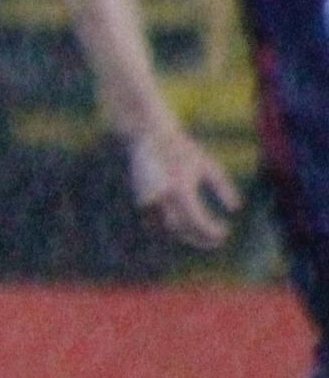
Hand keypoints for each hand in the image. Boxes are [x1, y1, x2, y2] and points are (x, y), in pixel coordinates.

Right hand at [125, 125, 242, 250]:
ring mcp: (149, 201)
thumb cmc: (183, 149)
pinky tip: (187, 226)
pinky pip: (160, 220)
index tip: (225, 234)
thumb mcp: (209, 165)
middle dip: (199, 238)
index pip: (198, 222)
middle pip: (182, 230)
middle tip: (216, 241)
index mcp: (181, 190)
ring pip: (169, 228)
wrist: (148, 136)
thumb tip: (235, 208)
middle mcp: (163, 199)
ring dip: (187, 234)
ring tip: (203, 235)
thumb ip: (223, 186)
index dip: (212, 232)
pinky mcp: (142, 200)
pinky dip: (174, 226)